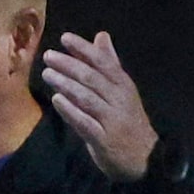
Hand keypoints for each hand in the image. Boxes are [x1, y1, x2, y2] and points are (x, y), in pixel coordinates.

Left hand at [42, 33, 160, 181]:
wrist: (145, 158)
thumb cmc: (128, 121)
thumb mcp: (123, 90)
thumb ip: (110, 64)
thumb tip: (101, 35)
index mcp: (124, 85)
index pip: (103, 62)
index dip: (83, 49)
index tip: (64, 38)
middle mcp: (119, 99)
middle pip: (92, 78)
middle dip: (69, 65)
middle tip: (49, 56)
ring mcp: (112, 120)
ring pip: (87, 97)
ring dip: (65, 84)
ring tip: (47, 74)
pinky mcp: (104, 139)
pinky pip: (84, 122)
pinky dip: (70, 110)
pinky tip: (56, 100)